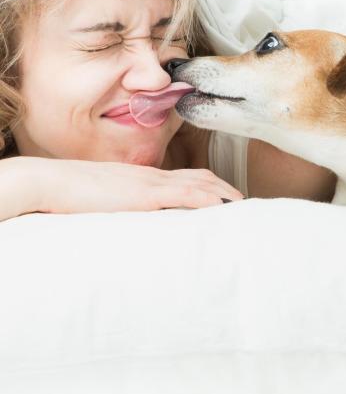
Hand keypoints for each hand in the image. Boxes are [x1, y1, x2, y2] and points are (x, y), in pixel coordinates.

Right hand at [24, 157, 243, 214]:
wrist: (53, 182)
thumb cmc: (75, 193)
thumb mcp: (108, 198)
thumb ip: (127, 204)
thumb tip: (138, 218)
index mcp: (146, 177)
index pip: (188, 175)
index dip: (211, 184)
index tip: (226, 196)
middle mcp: (154, 176)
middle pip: (201, 177)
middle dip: (225, 189)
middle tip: (244, 202)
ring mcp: (150, 183)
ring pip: (198, 184)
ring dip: (223, 194)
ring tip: (242, 206)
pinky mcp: (144, 194)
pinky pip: (182, 194)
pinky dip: (205, 199)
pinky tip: (220, 208)